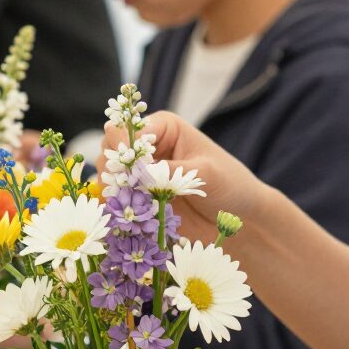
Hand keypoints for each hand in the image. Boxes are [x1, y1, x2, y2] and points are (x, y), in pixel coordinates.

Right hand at [103, 112, 267, 242]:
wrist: (240, 220)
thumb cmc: (231, 186)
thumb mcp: (204, 174)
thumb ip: (170, 171)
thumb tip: (137, 171)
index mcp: (163, 128)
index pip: (129, 130)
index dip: (125, 149)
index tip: (131, 171)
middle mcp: (147, 148)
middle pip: (110, 150)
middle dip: (114, 169)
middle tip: (126, 189)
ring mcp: (140, 174)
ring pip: (108, 175)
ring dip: (113, 190)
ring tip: (130, 205)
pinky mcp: (139, 199)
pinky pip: (116, 201)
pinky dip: (116, 209)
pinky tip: (125, 219)